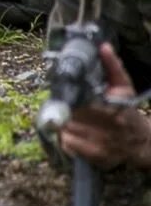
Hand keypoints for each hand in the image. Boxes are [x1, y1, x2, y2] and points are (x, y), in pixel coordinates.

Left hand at [59, 43, 150, 169]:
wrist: (140, 142)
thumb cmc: (128, 110)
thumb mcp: (124, 87)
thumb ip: (113, 67)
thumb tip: (103, 47)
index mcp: (112, 111)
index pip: (80, 104)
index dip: (68, 99)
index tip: (64, 94)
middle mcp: (106, 131)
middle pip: (69, 117)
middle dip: (64, 110)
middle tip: (66, 105)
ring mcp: (99, 147)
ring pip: (66, 131)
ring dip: (64, 124)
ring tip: (72, 118)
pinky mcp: (94, 158)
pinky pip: (68, 145)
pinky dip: (67, 138)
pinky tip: (75, 132)